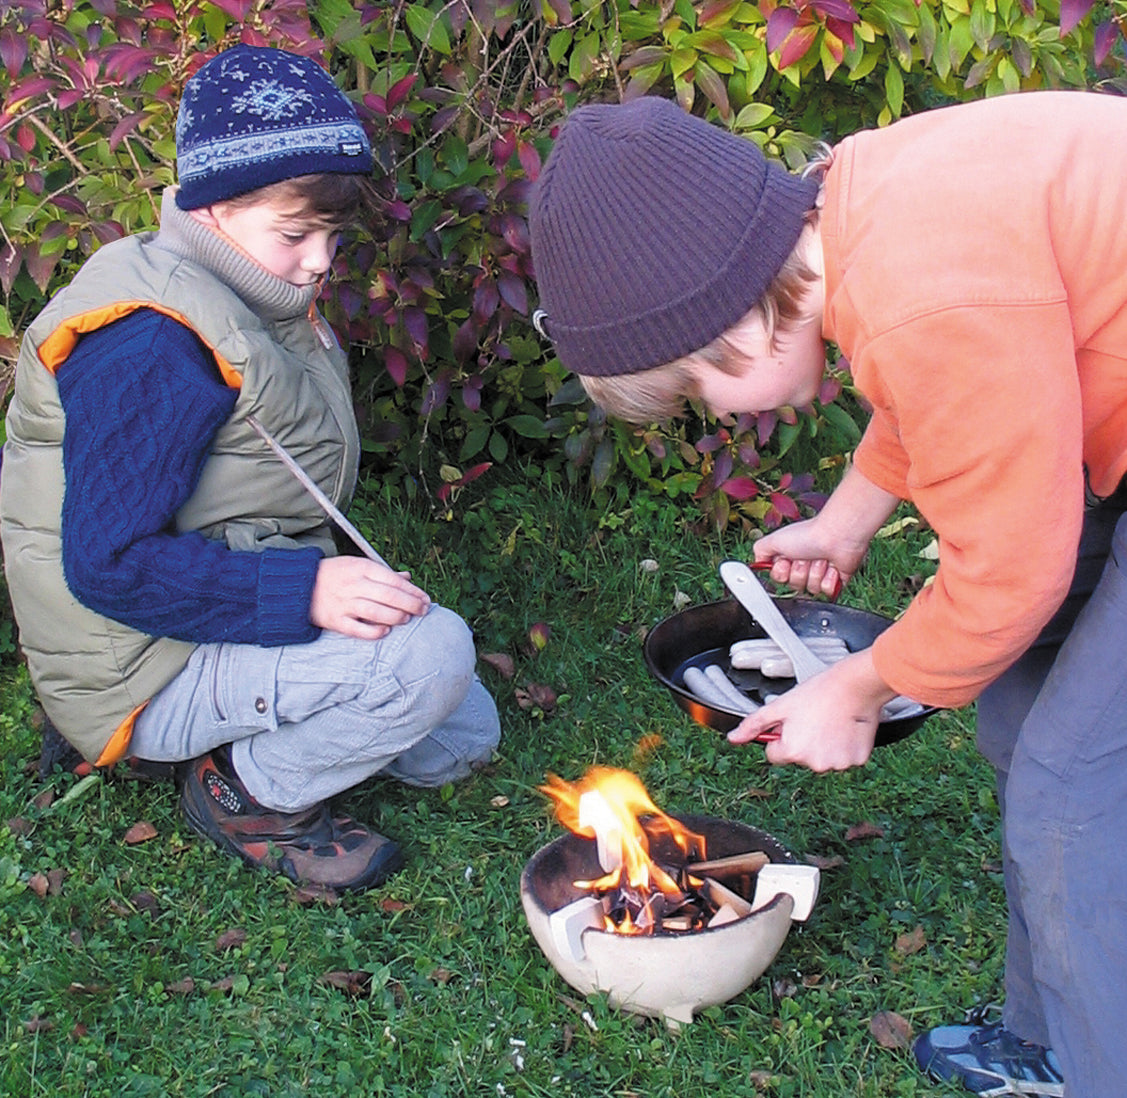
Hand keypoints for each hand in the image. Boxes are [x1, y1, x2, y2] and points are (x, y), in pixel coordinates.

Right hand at [309, 556, 429, 639]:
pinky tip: (385, 631)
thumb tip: (407, 577)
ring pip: (376, 611)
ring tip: (406, 619)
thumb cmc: (334, 575)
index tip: (425, 598)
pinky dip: (373, 631)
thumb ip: (383, 573)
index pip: (393, 580)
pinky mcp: (335, 620)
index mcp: (361, 568)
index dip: (413, 590)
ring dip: (396, 616)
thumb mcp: (357, 566)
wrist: (299, 586)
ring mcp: (344, 603)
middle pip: (389, 595)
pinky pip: (357, 629)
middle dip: (411, 604)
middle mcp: (353, 585)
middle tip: (423, 611)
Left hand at [727, 650, 894, 770]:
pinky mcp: (857, 761)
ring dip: (823, 745)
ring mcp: (837, 764)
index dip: (780, 737)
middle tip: (812, 719)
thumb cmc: (819, 692)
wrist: (855, 685)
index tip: (792, 723)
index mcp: (792, 751)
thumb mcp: (779, 706)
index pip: (774, 754)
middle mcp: (814, 763)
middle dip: (802, 741)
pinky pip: (843, 757)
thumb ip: (753, 725)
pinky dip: (843, 746)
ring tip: (829, 722)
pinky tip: (843, 728)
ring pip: (822, 758)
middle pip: (798, 757)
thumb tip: (733, 738)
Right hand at [754, 516, 860, 598]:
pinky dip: (829, 579)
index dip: (782, 572)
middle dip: (800, 572)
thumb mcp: (774, 540)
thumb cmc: (810, 534)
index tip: (786, 560)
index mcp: (789, 558)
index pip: (779, 579)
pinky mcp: (836, 581)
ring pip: (811, 590)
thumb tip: (756, 563)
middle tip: (806, 557)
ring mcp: (820, 575)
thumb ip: (759, 551)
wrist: (838, 536)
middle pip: (794, 585)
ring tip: (821, 559)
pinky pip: (827, 592)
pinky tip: (832, 567)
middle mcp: (803, 566)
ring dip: (815, 573)